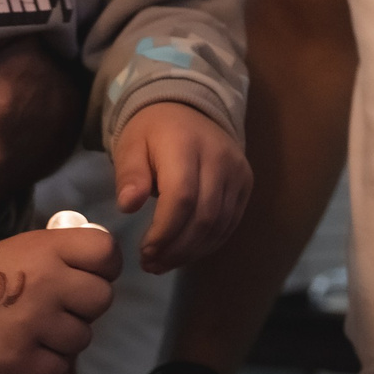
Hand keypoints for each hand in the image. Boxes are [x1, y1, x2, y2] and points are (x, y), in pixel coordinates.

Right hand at [0, 227, 120, 373]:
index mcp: (50, 248)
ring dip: (63, 340)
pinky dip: (46, 366)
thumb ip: (65, 254)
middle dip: (84, 308)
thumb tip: (103, 269)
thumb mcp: (27, 247)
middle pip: (102, 299)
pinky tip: (26, 353)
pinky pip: (59, 368)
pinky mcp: (20, 359)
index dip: (105, 268)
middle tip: (58, 309)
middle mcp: (48, 281)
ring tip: (35, 331)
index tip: (88, 276)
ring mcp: (35, 322)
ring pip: (83, 337)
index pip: (107, 253)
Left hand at [111, 102, 252, 273]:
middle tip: (151, 264)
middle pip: (204, 216)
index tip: (144, 251)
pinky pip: (230, 222)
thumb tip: (128, 206)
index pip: (182, 197)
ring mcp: (237, 171)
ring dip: (192, 251)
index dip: (164, 232)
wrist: (188, 109)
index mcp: (186, 145)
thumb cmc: (153, 132)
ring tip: (164, 262)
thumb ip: (130, 175)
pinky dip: (208, 244)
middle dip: (177, 248)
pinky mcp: (245, 183)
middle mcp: (219, 158)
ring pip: (220, 224)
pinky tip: (186, 251)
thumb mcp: (131, 146)